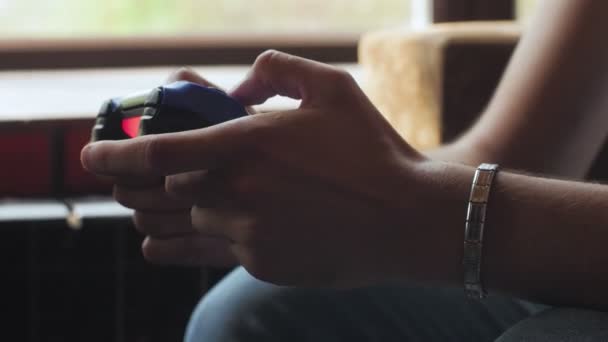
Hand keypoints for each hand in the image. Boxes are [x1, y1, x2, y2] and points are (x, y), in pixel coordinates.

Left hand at [82, 51, 428, 286]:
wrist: (407, 220)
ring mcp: (247, 235)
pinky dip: (176, 244)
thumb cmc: (372, 150)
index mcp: (248, 145)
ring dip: (147, 215)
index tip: (90, 155)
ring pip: (174, 228)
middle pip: (157, 194)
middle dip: (132, 185)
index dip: (114, 154)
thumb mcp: (331, 88)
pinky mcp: (260, 264)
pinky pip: (203, 254)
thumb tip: (234, 90)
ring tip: (137, 208)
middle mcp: (238, 194)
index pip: (158, 153)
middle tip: (123, 179)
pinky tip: (158, 243)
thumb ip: (275, 71)